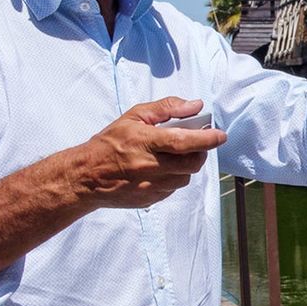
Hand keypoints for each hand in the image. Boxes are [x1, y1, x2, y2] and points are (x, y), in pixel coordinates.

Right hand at [72, 97, 227, 208]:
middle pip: (190, 163)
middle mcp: (148, 166)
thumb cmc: (109, 143)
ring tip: (175, 156)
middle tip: (197, 144)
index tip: (220, 135)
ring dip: (187, 167)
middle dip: (200, 153)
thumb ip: (166, 108)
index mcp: (144, 142)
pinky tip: (162, 170)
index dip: (207, 139)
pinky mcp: (149, 200)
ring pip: (184, 178)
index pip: (184, 142)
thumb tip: (195, 105)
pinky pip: (173, 189)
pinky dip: (174, 178)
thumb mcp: (133, 117)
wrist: (85, 177)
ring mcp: (149, 186)